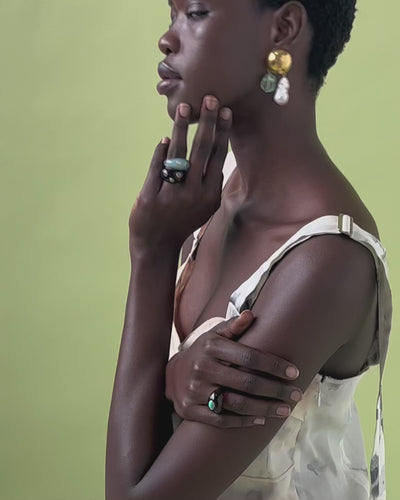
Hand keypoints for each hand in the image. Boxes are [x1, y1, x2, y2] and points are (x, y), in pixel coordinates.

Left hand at [129, 96, 231, 254]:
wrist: (157, 245)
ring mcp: (171, 194)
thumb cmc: (183, 222)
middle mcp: (193, 193)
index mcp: (210, 195)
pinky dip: (162, 151)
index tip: (225, 111)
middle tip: (210, 98)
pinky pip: (157, 167)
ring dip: (182, 128)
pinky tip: (166, 139)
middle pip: (201, 150)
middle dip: (207, 122)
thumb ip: (211, 183)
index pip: (217, 157)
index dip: (222, 132)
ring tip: (184, 108)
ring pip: (178, 154)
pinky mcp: (150, 196)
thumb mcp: (205, 208)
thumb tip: (215, 152)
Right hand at [165, 310, 302, 427]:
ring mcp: (196, 391)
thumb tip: (251, 315)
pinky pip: (221, 420)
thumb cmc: (202, 352)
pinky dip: (243, 422)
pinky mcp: (191, 410)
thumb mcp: (214, 336)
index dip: (273, 365)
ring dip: (265, 409)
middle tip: (296, 395)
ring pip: (237, 404)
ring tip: (285, 410)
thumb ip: (233, 326)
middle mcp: (203, 369)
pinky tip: (261, 420)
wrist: (172, 375)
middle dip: (276, 390)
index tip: (294, 372)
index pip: (249, 357)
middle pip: (247, 383)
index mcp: (211, 347)